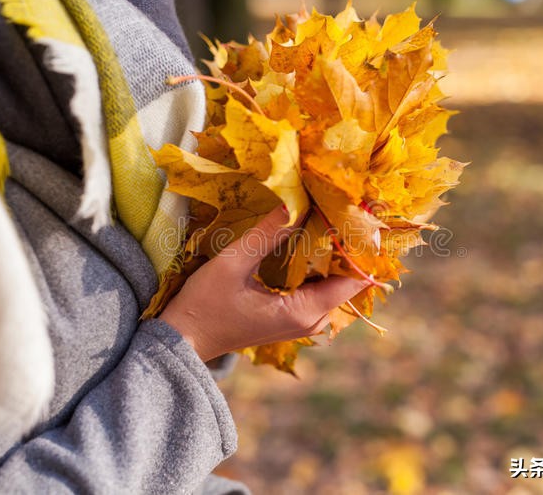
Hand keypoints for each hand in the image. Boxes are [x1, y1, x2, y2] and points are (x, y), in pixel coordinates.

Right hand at [160, 206, 368, 360]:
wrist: (184, 340)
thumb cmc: (205, 305)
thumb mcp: (233, 264)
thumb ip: (267, 234)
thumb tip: (294, 203)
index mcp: (304, 311)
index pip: (353, 280)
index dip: (358, 249)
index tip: (353, 216)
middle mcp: (312, 321)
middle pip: (345, 280)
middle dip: (343, 247)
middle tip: (336, 209)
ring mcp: (303, 322)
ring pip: (331, 284)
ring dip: (328, 255)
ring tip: (322, 218)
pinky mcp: (292, 317)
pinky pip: (317, 289)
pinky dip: (314, 267)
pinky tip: (305, 241)